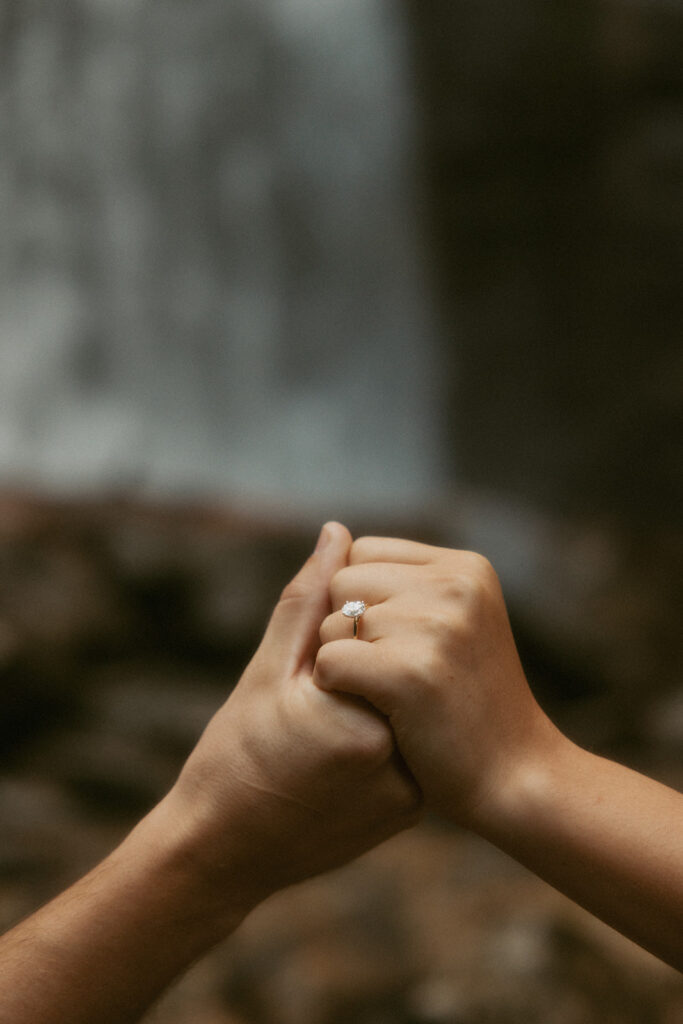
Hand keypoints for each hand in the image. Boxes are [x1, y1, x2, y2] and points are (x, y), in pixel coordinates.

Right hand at [168, 524, 420, 912]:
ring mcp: (412, 796)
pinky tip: (335, 753)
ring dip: (371, 697)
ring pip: (405, 705)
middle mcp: (401, 764)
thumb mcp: (265, 672)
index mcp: (365, 724)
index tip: (301, 681)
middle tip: (309, 706)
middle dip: (358, 667)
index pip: (377, 636)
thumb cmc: (232, 758)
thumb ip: (306, 600)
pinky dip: (380, 731)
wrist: (220, 853)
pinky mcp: (411, 811)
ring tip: (319, 733)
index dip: (333, 641)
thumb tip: (337, 531)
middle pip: (396, 671)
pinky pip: (408, 744)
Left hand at [313, 536, 559, 827]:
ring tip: (391, 693)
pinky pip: (328, 660)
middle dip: (348, 627)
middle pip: (343, 581)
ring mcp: (436, 627)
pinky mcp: (412, 672)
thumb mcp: (452, 622)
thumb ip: (401, 580)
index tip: (395, 642)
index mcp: (465, 567)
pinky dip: (337, 690)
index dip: (362, 600)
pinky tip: (375, 709)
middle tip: (390, 670)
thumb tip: (331, 531)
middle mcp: (454, 585)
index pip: (364, 551)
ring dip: (344, 662)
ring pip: (331, 623)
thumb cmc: (471, 702)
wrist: (517, 775)